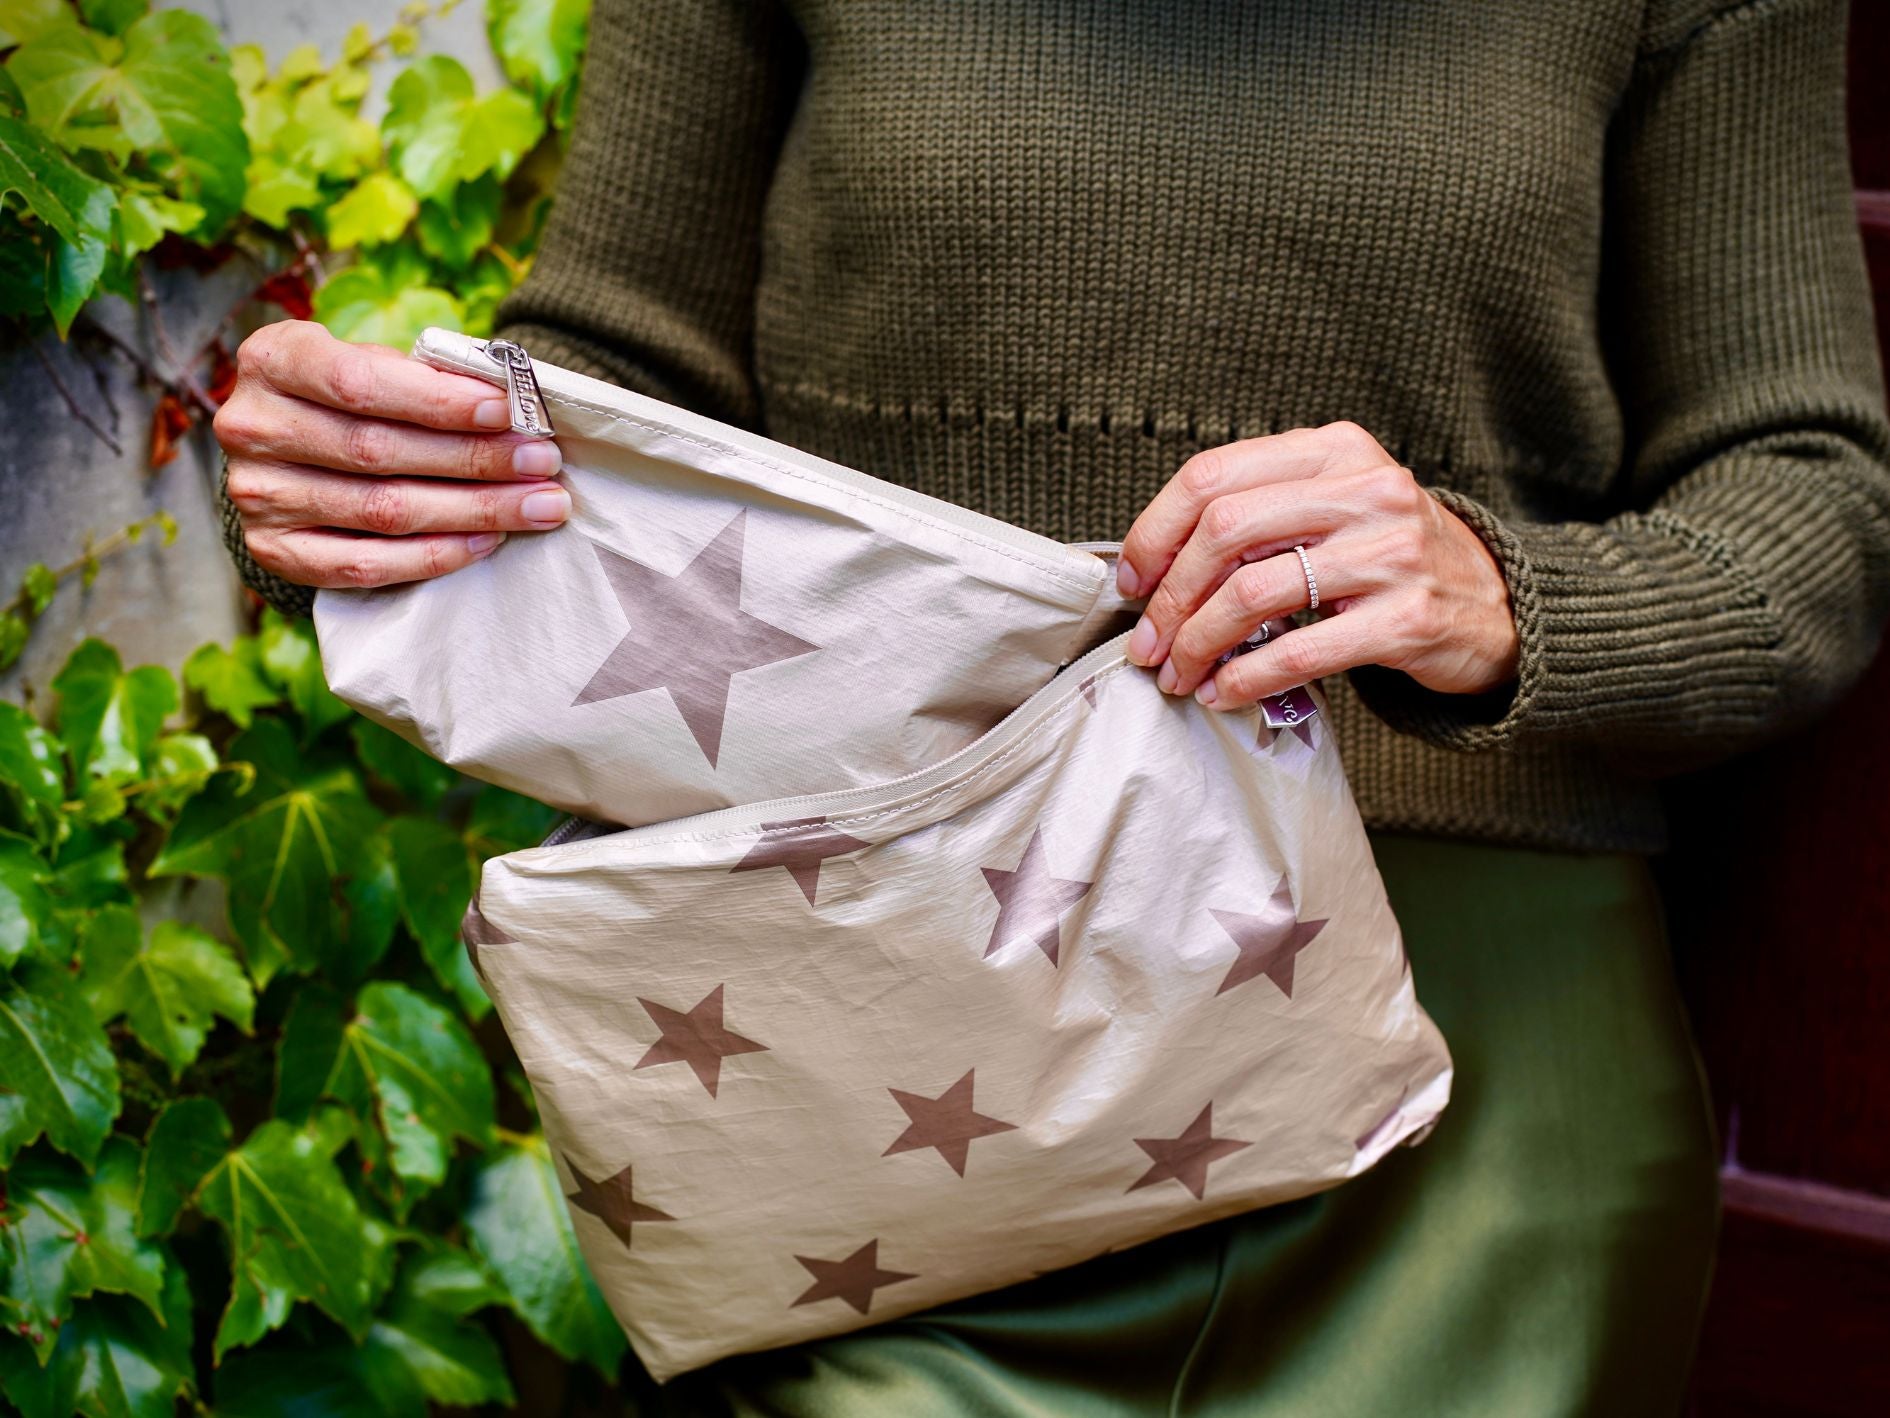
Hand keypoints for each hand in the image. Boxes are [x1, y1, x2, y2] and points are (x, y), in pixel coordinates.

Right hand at [215, 320, 570, 589]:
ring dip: (474, 510)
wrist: (284, 455)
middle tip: (542, 463)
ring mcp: (258, 496)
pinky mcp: (275, 551)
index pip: (360, 383)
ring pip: (382, 511)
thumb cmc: (347, 398)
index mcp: (273, 360)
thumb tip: (509, 403)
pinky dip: (435, 555)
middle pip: (378, 451)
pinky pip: (366, 564)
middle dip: (475, 458)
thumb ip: (422, 376)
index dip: (439, 400)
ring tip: (538, 505)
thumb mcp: (371, 363)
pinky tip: (488, 541)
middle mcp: (252, 427)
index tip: (507, 410)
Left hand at [1116, 422, 1519, 707]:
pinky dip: (1246, 678)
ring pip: (1253, 593)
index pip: (1212, 475)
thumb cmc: (1391, 559)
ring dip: (1198, 644)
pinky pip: (1299, 650)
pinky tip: (1224, 692)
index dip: (1155, 530)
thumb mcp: (1336, 507)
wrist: (1499, 605)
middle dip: (1169, 596)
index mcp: (1334, 449)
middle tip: (1148, 643)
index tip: (1131, 580)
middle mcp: (1365, 489)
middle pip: (1223, 531)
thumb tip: (1153, 566)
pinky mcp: (1408, 618)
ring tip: (1179, 675)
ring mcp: (1391, 552)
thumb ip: (1261, 514)